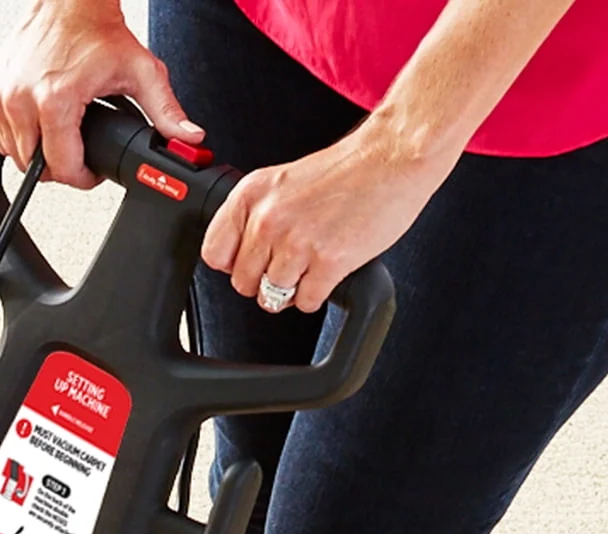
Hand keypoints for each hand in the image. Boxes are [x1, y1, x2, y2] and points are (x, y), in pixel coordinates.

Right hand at [0, 0, 201, 191]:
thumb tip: (188, 139)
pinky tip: (38, 119)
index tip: (91, 172)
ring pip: (14, 155)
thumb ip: (165, 111)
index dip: (82, 178)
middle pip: (36, 166)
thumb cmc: (96, 31)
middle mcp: (20, 98)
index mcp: (54, 99)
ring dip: (36, 152)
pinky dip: (17, 135)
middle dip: (59, 165)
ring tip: (60, 131)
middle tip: (78, 147)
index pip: (61, 168)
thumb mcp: (140, 71)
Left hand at [202, 115, 452, 311]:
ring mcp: (297, 242)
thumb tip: (236, 257)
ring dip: (292, 290)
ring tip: (311, 265)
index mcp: (252, 195)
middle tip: (290, 263)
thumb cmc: (345, 170)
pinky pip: (306, 303)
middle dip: (264, 280)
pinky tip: (329, 271)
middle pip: (242, 284)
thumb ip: (255, 216)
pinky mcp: (327, 262)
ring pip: (271, 297)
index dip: (234, 264)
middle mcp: (268, 219)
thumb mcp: (282, 181)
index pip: (214, 254)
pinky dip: (318, 294)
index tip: (251, 260)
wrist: (393, 156)